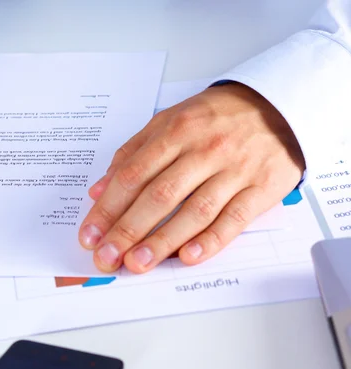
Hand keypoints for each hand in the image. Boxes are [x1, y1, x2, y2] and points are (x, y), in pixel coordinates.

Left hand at [78, 82, 304, 273]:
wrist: (277, 105)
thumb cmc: (216, 117)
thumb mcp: (169, 121)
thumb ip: (132, 153)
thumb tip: (99, 190)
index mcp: (176, 132)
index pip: (133, 175)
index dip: (108, 208)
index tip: (90, 235)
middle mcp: (203, 151)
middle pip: (159, 196)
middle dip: (128, 230)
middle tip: (106, 257)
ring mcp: (235, 170)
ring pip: (194, 211)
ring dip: (163, 241)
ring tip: (137, 263)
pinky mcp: (262, 188)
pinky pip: (234, 218)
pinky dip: (211, 240)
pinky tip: (188, 257)